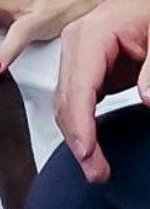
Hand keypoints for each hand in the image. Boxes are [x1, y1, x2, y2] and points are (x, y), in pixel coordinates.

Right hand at [55, 0, 149, 181]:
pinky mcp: (83, 66)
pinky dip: (82, 124)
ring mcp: (76, 56)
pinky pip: (75, 99)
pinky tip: (92, 145)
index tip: (88, 155)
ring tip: (95, 166)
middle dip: (78, 141)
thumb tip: (146, 99)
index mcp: (89, 36)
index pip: (78, 89)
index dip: (81, 126)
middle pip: (65, 102)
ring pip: (66, 104)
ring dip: (78, 137)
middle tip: (97, 173)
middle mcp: (75, 46)